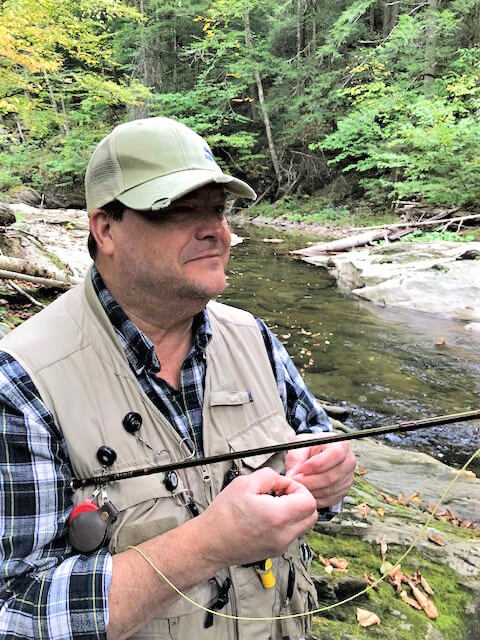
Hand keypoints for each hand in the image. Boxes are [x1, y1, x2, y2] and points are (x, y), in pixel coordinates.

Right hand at [198, 467, 317, 565]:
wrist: (210, 542)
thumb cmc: (223, 515)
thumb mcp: (245, 483)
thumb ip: (270, 475)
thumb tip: (282, 480)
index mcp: (278, 516)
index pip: (309, 501)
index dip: (298, 488)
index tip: (283, 486)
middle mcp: (283, 534)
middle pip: (311, 515)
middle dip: (301, 500)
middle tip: (282, 494)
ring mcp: (281, 545)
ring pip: (303, 525)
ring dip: (295, 512)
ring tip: (273, 505)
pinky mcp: (276, 551)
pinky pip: (291, 534)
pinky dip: (286, 523)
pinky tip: (267, 517)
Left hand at [285, 433, 355, 508]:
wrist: (317, 455)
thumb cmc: (310, 447)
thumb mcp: (300, 444)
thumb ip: (295, 457)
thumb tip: (291, 475)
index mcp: (341, 444)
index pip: (335, 454)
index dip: (317, 464)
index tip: (301, 469)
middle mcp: (349, 461)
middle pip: (332, 476)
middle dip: (310, 481)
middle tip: (295, 480)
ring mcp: (348, 478)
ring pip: (329, 490)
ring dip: (311, 490)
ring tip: (298, 485)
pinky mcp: (344, 491)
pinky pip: (329, 499)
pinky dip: (316, 497)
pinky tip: (306, 491)